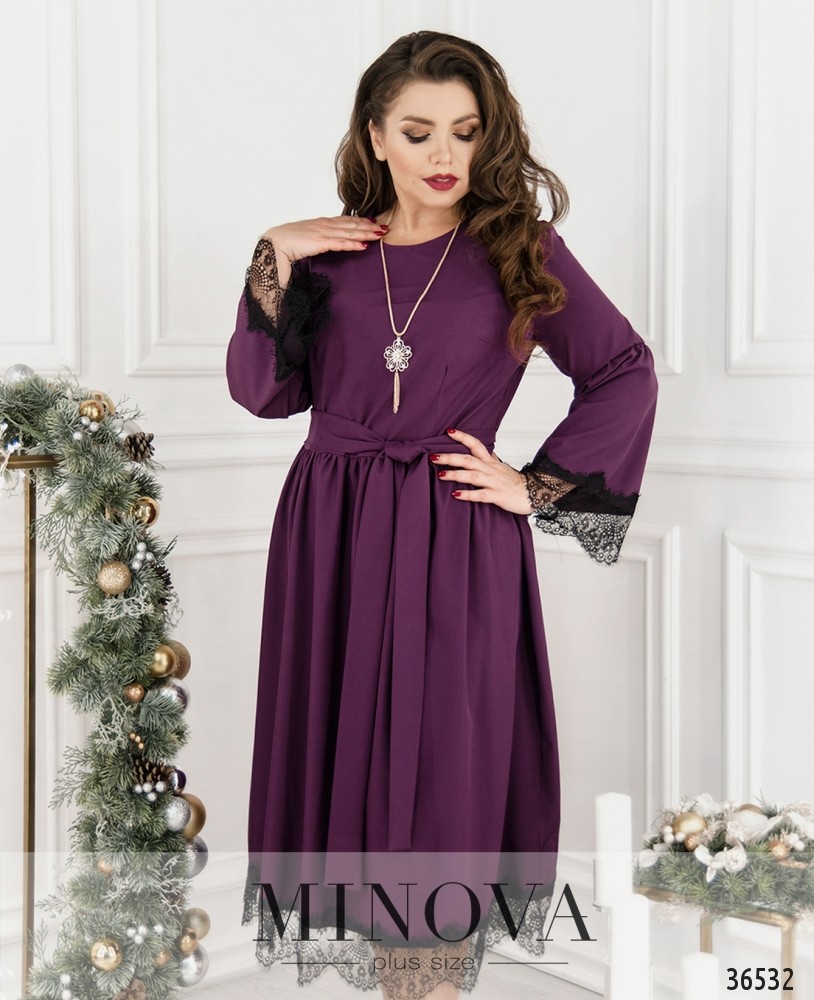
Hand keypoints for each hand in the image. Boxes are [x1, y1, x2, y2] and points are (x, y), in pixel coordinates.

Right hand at [262, 215, 387, 262]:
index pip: (345, 220)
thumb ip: (318, 240)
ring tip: (381, 234)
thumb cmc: (286, 243)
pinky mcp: (320, 241)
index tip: (373, 222)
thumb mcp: (306, 240)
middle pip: (352, 224)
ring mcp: (323, 232)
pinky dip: (354, 243)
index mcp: (321, 223)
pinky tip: (365, 245)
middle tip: (385, 227)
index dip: (361, 221)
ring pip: (350, 231)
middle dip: (369, 226)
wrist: (273, 243)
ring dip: (367, 233)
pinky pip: (341, 243)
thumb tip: (325, 244)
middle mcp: (325, 225)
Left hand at [430, 428, 533, 515]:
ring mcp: (493, 482)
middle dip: (450, 457)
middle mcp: (490, 469)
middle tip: (433, 456)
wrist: (534, 493)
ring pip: (472, 475)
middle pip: (468, 459)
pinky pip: (481, 495)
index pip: (475, 444)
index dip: (462, 437)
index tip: (448, 431)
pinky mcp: (497, 496)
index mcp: (490, 461)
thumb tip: (479, 449)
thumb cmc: (514, 481)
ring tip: (440, 475)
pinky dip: (468, 494)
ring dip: (455, 474)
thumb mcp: (500, 466)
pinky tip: (456, 494)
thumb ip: (489, 458)